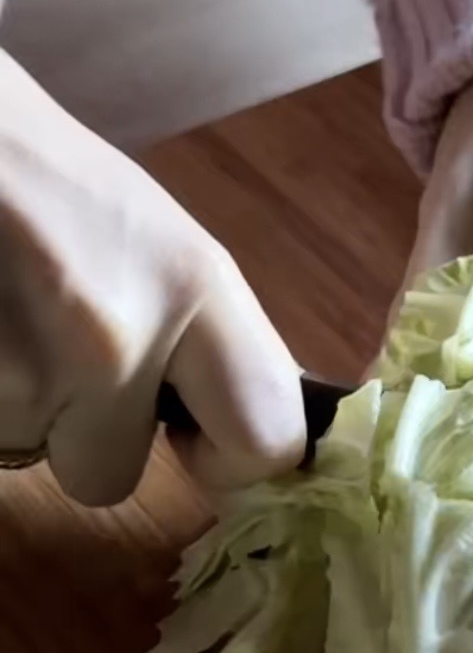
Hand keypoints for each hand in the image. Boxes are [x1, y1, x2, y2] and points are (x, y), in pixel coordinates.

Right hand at [0, 52, 303, 504]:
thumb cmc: (38, 174)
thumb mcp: (157, 239)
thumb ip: (199, 336)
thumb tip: (231, 424)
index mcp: (193, 289)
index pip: (266, 436)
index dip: (231, 457)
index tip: (192, 433)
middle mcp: (117, 345)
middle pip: (110, 477)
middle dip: (82, 437)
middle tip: (60, 357)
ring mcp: (24, 378)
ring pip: (28, 451)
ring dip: (16, 404)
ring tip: (7, 313)